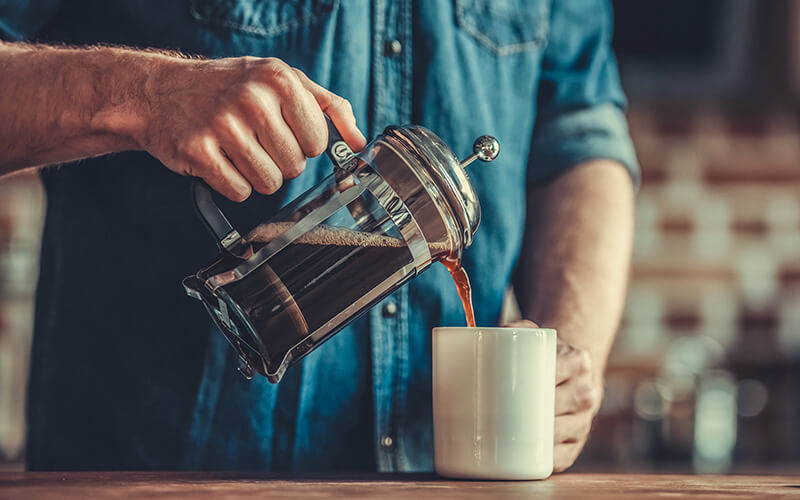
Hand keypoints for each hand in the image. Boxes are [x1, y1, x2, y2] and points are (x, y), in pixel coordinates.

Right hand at [138, 56, 365, 200]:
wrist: (160, 92)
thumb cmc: (229, 88)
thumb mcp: (280, 79)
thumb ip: (327, 105)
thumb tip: (360, 141)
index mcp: (279, 78)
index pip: (318, 142)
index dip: (303, 145)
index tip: (282, 132)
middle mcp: (252, 98)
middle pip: (295, 166)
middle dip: (279, 162)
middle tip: (255, 142)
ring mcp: (223, 125)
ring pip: (270, 184)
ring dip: (257, 176)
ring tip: (238, 152)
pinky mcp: (198, 152)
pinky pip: (239, 192)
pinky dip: (232, 184)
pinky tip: (220, 161)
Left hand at [505, 320, 601, 471]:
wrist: (565, 372)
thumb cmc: (538, 353)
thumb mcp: (529, 333)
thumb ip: (510, 329)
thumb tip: (481, 337)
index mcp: (577, 362)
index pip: (554, 374)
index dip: (532, 384)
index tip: (507, 388)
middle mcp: (586, 392)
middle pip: (555, 407)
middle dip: (527, 413)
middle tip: (493, 414)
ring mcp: (584, 420)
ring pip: (558, 433)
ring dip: (534, 438)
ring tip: (504, 434)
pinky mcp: (577, 444)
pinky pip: (562, 457)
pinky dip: (544, 460)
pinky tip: (526, 459)